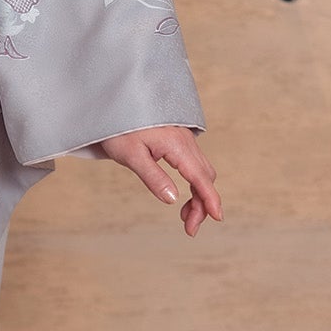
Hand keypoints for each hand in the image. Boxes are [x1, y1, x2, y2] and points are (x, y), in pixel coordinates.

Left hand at [87, 125, 221, 235]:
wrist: (114, 101)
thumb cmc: (119, 128)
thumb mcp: (131, 156)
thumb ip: (153, 178)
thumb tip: (173, 200)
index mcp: (176, 146)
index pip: (200, 178)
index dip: (210, 200)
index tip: (217, 218)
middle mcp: (185, 141)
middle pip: (205, 177)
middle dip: (202, 204)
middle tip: (189, 228)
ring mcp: (183, 139)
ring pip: (201, 171)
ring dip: (199, 195)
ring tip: (185, 217)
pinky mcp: (177, 140)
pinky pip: (193, 164)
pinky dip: (194, 182)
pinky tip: (183, 194)